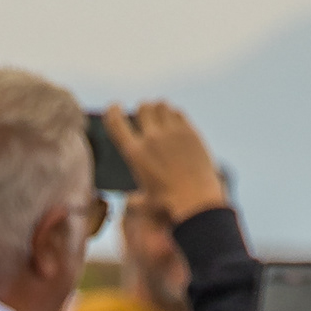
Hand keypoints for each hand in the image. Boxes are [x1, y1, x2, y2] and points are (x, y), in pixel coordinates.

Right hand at [100, 96, 220, 221]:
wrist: (197, 201)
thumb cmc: (169, 205)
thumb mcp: (145, 202)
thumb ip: (134, 199)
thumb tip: (130, 201)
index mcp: (134, 153)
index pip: (115, 122)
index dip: (112, 111)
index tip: (115, 107)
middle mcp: (151, 138)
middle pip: (143, 107)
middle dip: (143, 109)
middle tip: (146, 116)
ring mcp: (172, 133)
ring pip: (161, 105)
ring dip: (159, 109)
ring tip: (161, 118)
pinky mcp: (190, 132)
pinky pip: (178, 113)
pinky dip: (174, 115)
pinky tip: (176, 124)